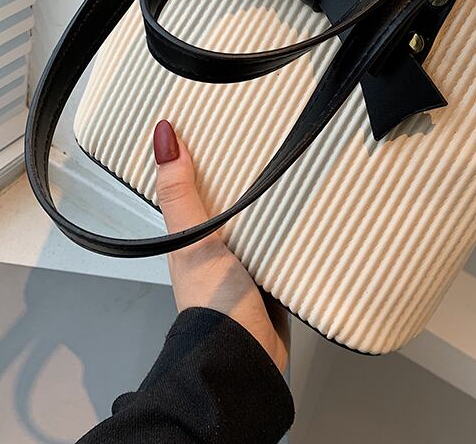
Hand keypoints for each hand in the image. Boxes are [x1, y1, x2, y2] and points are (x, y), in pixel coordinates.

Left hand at [153, 120, 289, 372]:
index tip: (219, 116)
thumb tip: (163, 135)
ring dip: (275, 195)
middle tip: (271, 129)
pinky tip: (312, 202)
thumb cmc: (212, 301)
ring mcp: (249, 258)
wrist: (247, 358)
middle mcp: (218, 243)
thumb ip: (180, 192)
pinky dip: (295, 222)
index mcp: (192, 233)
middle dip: (249, 169)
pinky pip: (287, 236)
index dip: (205, 150)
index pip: (197, 180)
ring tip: (297, 156)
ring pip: (262, 215)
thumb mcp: (194, 237)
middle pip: (234, 196)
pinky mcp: (277, 271)